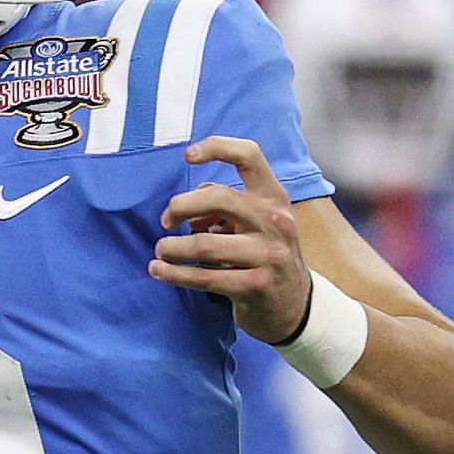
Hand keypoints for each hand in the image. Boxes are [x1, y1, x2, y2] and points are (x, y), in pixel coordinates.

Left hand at [152, 135, 310, 341]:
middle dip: (181, 206)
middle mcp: (275, 222)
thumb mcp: (256, 223)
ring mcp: (268, 255)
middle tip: (165, 221)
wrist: (295, 305)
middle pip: (218, 198)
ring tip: (161, 251)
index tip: (187, 156)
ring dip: (171, 248)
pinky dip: (174, 274)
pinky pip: (204, 277)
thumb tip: (186, 208)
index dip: (217, 147)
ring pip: (204, 244)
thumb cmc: (263, 255)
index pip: (249, 156)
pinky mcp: (255, 287)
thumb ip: (225, 206)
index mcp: (274, 198)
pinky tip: (159, 271)